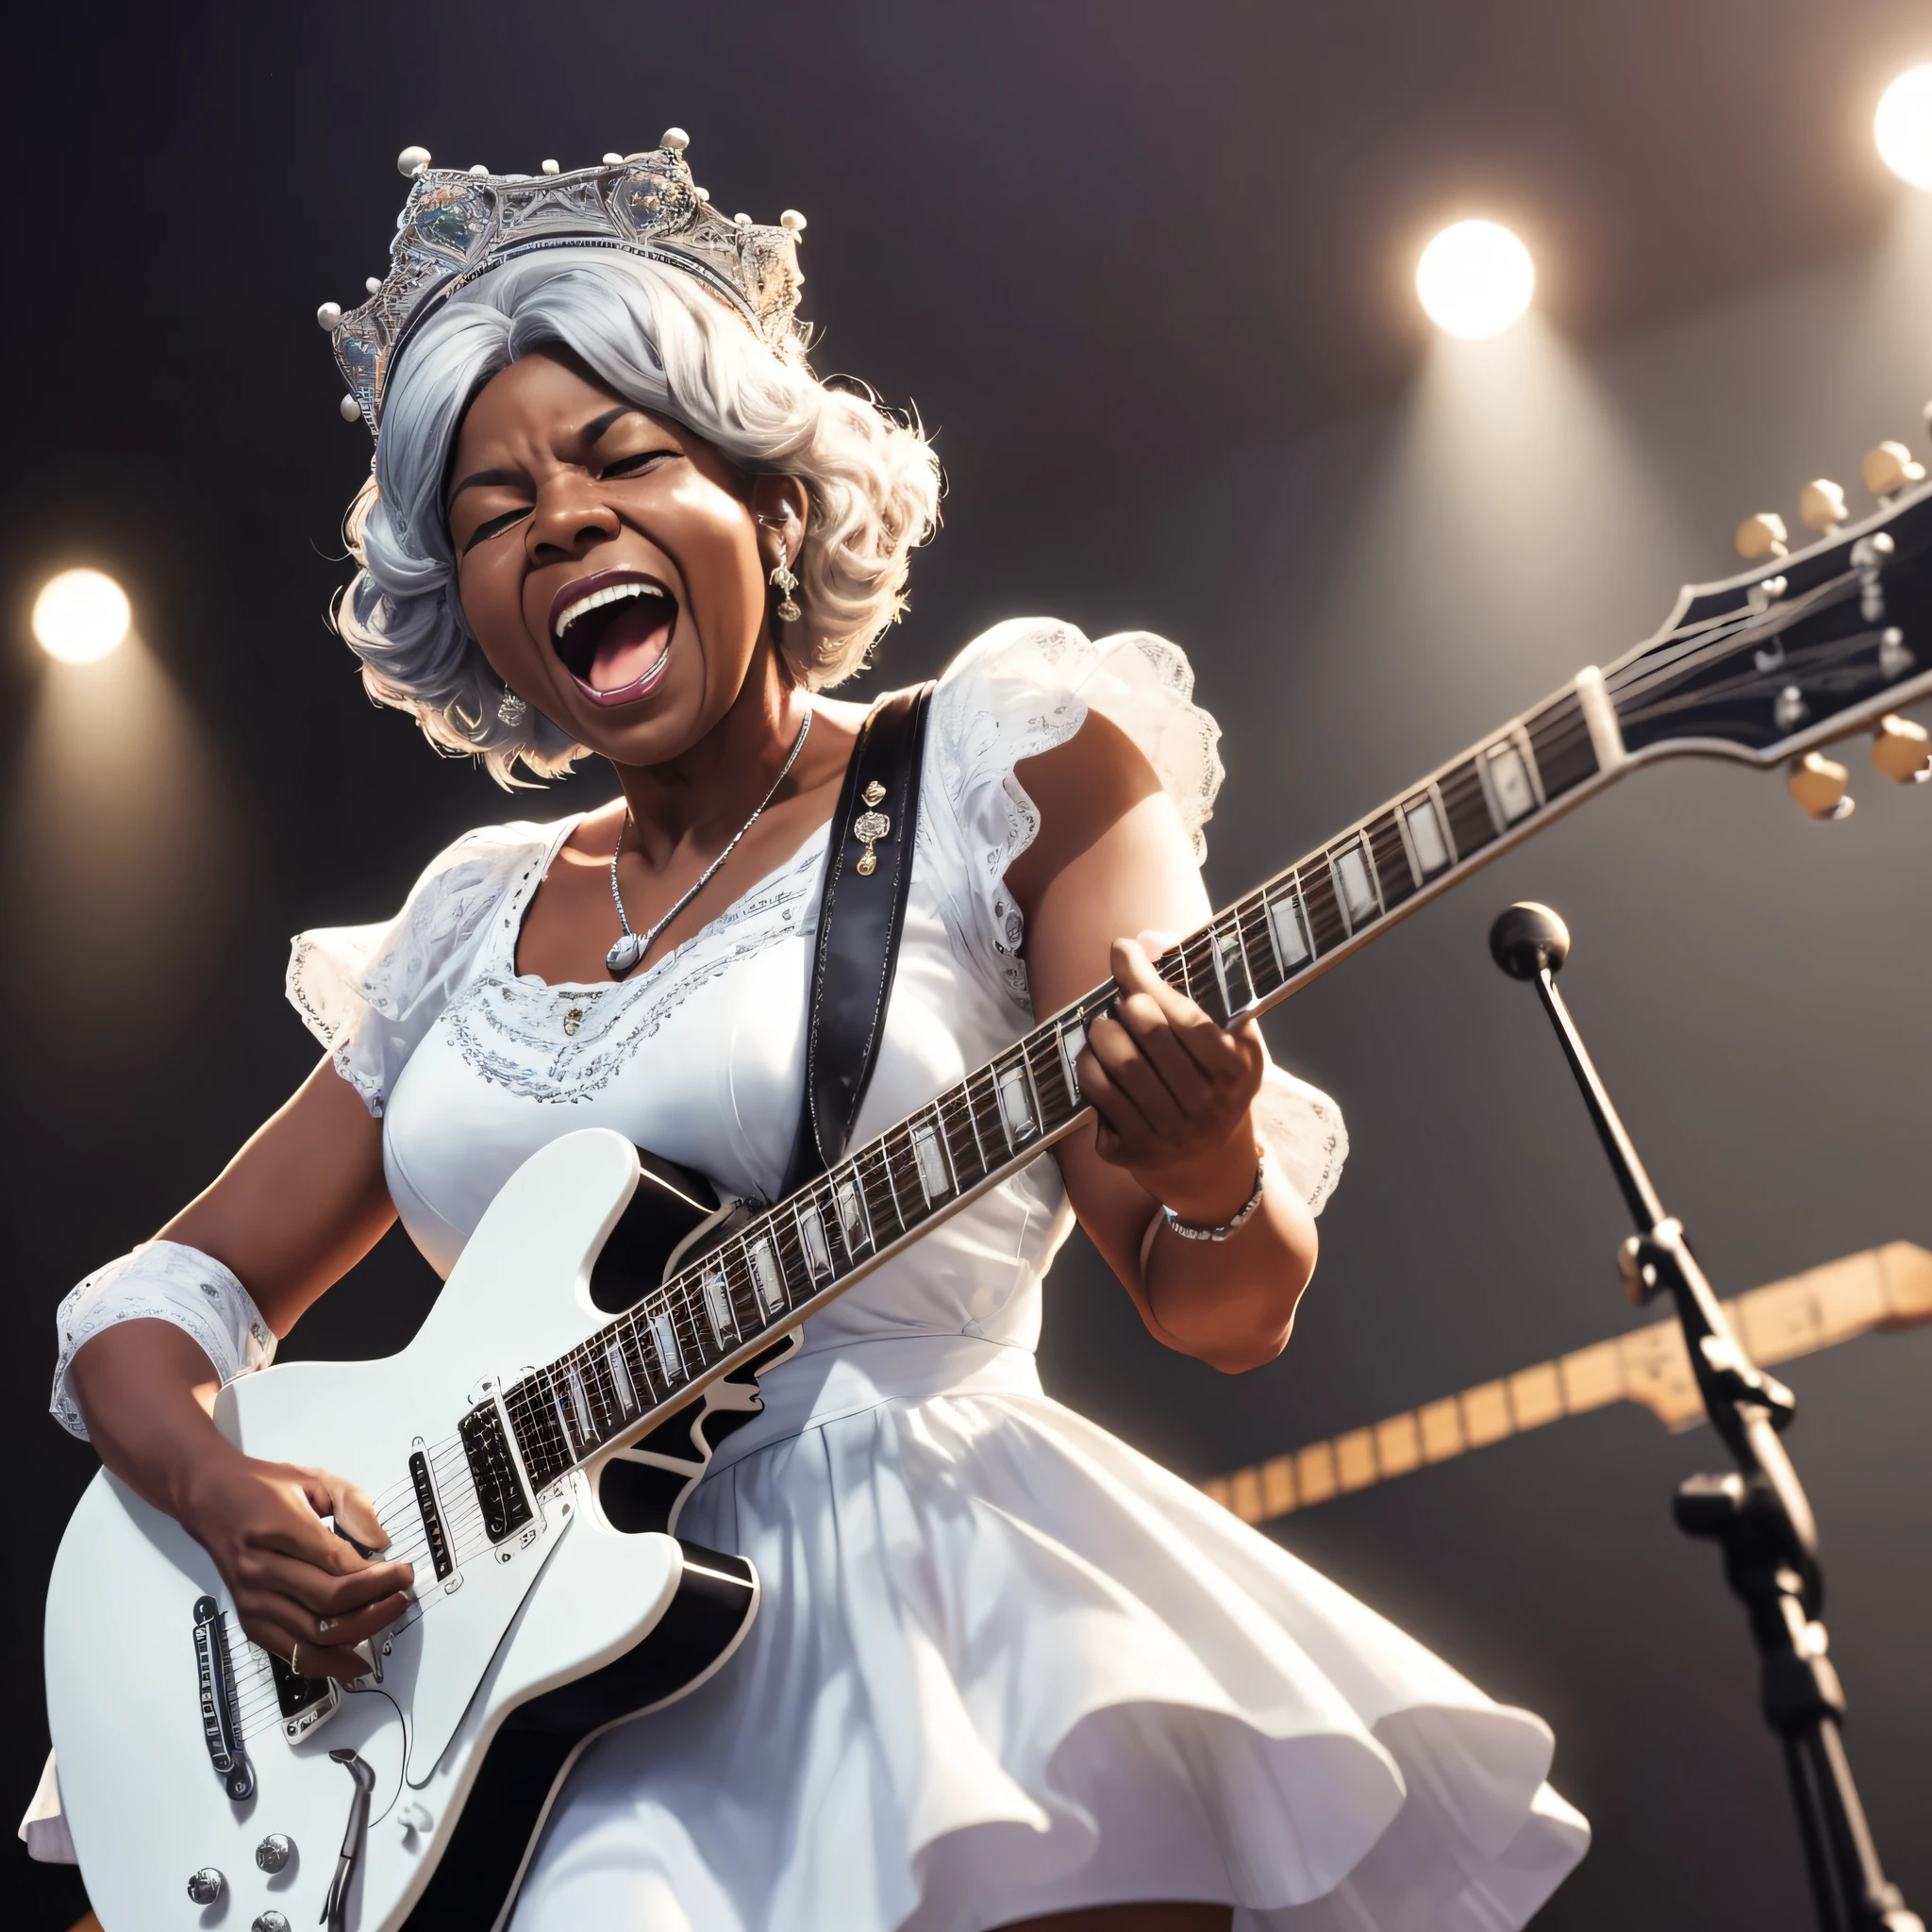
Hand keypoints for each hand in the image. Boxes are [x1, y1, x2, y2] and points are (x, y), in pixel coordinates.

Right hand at [179, 1449, 414, 1680]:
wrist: (209, 1499)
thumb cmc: (264, 1488)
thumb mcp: (314, 1479)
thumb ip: (353, 1505)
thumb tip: (381, 1544)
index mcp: (279, 1529)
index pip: (337, 1565)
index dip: (378, 1575)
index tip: (404, 1572)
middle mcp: (261, 1571)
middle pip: (328, 1603)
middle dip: (376, 1603)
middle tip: (403, 1593)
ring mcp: (253, 1601)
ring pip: (312, 1635)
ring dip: (359, 1633)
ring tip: (387, 1617)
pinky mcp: (249, 1622)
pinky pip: (290, 1653)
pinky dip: (325, 1661)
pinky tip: (353, 1661)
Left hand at [1077, 931, 1266, 1222]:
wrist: (1212, 1167)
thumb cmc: (1219, 1085)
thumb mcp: (1231, 1040)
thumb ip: (1201, 986)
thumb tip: (1151, 938)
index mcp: (1235, 1071)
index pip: (1186, 1018)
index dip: (1149, 978)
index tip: (1124, 950)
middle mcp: (1205, 1106)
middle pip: (1148, 1036)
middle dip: (1125, 1004)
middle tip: (1121, 1001)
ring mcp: (1168, 1134)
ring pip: (1118, 1065)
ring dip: (1101, 1033)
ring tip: (1104, 1027)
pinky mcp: (1132, 1153)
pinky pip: (1097, 1096)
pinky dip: (1088, 1068)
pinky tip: (1096, 1061)